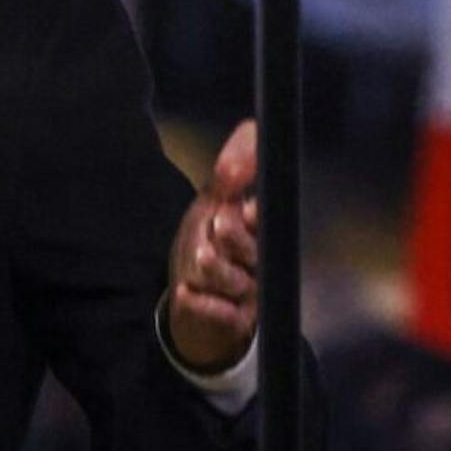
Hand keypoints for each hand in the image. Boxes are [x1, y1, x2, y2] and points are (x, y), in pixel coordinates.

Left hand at [167, 120, 259, 370]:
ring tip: (201, 256)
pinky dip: (203, 305)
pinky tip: (186, 295)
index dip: (255, 217)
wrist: (196, 309)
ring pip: (236, 282)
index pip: (264, 223)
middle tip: (218, 225)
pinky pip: (222, 316)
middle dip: (235, 239)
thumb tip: (252, 127)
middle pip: (252, 252)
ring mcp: (247, 296)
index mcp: (257, 234)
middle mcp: (257, 265)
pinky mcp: (232, 323)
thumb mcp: (212, 206)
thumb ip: (231, 173)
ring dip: (217, 269)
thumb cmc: (205, 249)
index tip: (248, 208)